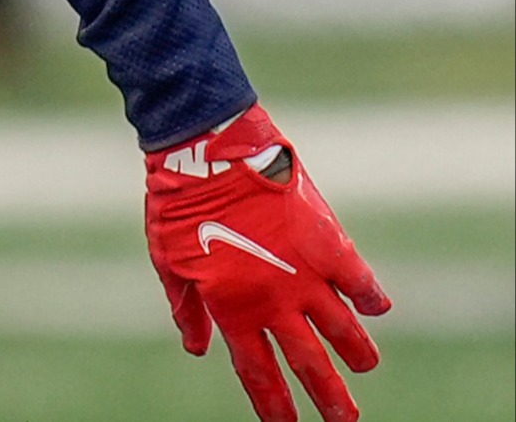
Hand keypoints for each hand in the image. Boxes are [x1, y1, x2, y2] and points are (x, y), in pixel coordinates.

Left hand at [145, 106, 390, 421]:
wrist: (207, 151)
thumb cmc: (178, 205)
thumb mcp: (168, 261)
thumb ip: (188, 308)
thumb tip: (198, 349)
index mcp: (232, 308)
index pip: (257, 372)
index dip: (274, 404)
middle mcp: (274, 300)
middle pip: (308, 363)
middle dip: (328, 397)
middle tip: (345, 421)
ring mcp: (305, 273)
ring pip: (342, 329)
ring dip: (356, 351)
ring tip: (364, 366)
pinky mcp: (327, 242)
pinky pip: (360, 280)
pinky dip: (369, 296)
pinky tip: (377, 308)